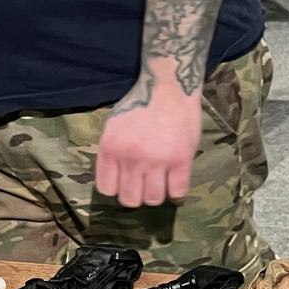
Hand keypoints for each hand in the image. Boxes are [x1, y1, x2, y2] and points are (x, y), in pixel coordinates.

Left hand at [95, 70, 202, 207]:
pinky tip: (176, 185)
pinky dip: (177, 194)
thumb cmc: (140, 105)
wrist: (168, 89)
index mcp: (111, 149)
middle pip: (130, 199)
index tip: (127, 184)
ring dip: (157, 195)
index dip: (118, 190)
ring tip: (161, 184)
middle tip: (145, 186)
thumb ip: (113, 152)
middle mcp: (131, 158)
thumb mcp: (114, 126)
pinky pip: (178, 192)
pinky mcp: (181, 161)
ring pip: (154, 199)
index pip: (107, 189)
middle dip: (137, 196)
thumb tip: (117, 179)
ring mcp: (157, 161)